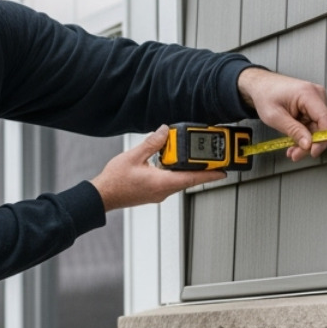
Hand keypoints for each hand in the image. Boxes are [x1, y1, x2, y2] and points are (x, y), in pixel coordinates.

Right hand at [90, 126, 224, 211]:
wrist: (102, 196)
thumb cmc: (115, 181)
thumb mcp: (134, 156)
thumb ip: (152, 143)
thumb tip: (164, 131)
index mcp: (162, 183)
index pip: (193, 178)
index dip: (210, 174)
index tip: (223, 170)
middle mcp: (163, 191)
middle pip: (188, 179)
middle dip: (200, 168)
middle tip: (211, 158)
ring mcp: (158, 193)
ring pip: (179, 180)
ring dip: (186, 169)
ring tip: (190, 156)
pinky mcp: (153, 192)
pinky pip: (169, 181)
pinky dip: (174, 171)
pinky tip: (170, 161)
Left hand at [237, 67, 326, 160]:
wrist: (261, 86)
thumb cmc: (265, 94)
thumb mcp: (275, 116)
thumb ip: (293, 130)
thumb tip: (308, 144)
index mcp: (308, 94)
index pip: (325, 119)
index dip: (323, 138)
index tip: (313, 151)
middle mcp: (316, 95)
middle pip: (322, 126)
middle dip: (310, 144)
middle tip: (297, 154)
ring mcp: (316, 101)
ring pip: (318, 129)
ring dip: (305, 142)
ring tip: (292, 150)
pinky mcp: (312, 107)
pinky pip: (312, 126)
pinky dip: (303, 136)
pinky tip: (294, 143)